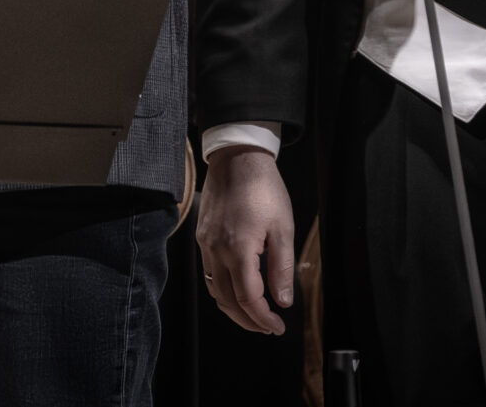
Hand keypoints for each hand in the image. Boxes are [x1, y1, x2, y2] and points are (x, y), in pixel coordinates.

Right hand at [195, 147, 295, 335]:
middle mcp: (216, 250)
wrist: (237, 157)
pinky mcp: (202, 236)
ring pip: (214, 289)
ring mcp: (206, 243)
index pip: (248, 298)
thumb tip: (283, 301)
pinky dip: (222, 289)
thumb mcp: (283, 227)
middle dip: (247, 320)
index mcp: (238, 250)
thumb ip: (281, 268)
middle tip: (267, 327)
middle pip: (227, 300)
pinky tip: (237, 289)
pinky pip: (209, 273)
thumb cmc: (263, 188)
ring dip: (233, 308)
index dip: (263, 318)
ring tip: (253, 315)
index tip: (278, 326)